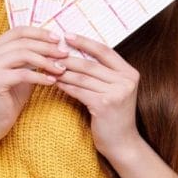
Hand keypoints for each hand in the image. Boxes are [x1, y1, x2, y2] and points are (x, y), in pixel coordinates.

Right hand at [0, 26, 68, 136]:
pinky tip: (52, 81)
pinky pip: (23, 74)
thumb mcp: (23, 69)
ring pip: (23, 55)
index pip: (19, 31)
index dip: (40, 33)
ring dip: (46, 61)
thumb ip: (32, 55)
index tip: (59, 39)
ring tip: (61, 68)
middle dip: (47, 47)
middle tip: (64, 53)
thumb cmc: (13, 94)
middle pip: (23, 42)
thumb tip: (57, 43)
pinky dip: (40, 76)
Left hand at [54, 33, 141, 158]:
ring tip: (48, 67)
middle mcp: (126, 81)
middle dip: (68, 58)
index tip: (67, 35)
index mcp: (129, 73)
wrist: (122, 143)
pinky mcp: (104, 105)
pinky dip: (65, 86)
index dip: (85, 42)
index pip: (104, 51)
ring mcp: (116, 93)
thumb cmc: (114, 115)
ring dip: (63, 72)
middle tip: (50, 52)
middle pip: (90, 64)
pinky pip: (79, 91)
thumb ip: (103, 73)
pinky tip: (55, 83)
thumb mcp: (114, 90)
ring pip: (82, 77)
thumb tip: (76, 52)